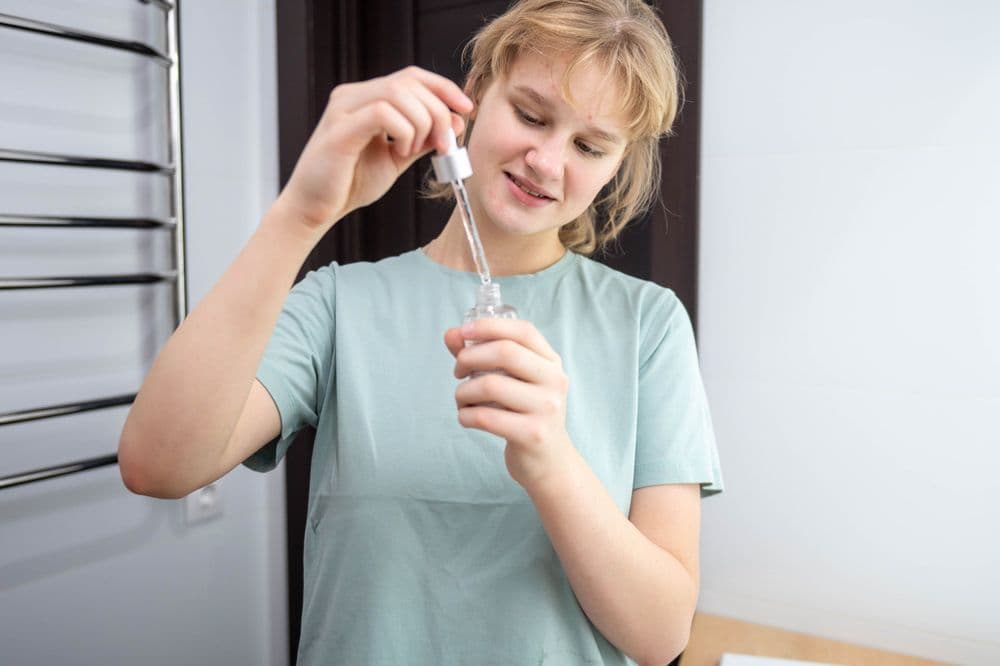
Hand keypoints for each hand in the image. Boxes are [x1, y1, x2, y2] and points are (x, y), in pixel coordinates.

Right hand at [277, 66, 472, 234]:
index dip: (444, 88)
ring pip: (398, 93)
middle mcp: (353, 96)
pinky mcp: (339, 130)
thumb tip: (454, 123)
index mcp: (366, 98)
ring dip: (422, 123)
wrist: (315, 208)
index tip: (466, 109)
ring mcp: (343, 110)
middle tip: (445, 144)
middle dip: (439, 112)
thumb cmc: (350, 182)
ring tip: (416, 151)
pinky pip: (382, 113)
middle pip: (410, 82)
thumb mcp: (397, 158)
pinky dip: (403, 131)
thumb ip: (422, 139)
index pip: (412, 76)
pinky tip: (399, 151)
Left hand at [444, 318, 578, 490]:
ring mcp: (547, 408)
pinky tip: (466, 417)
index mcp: (551, 362)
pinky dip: (466, 415)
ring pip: (490, 385)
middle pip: (505, 352)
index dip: (490, 326)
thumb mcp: (512, 382)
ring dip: (463, 391)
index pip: (523, 331)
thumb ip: (481, 356)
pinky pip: (486, 417)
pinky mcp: (533, 434)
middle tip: (457, 371)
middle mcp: (554, 381)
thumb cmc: (524, 415)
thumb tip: (451, 335)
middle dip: (469, 357)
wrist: (549, 462)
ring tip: (462, 400)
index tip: (463, 331)